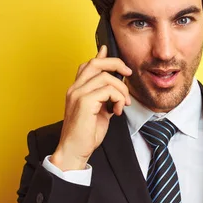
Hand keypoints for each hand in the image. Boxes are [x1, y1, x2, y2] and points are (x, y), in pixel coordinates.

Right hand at [51, 46, 132, 170]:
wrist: (74, 151)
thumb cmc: (86, 134)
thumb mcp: (100, 110)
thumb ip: (106, 96)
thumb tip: (115, 86)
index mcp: (77, 90)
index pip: (87, 65)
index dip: (101, 57)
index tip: (108, 51)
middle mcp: (75, 89)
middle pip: (96, 63)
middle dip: (116, 64)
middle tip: (128, 74)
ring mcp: (78, 94)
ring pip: (106, 77)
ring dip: (121, 90)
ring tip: (124, 104)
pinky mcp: (84, 102)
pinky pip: (107, 90)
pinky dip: (118, 98)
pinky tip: (118, 110)